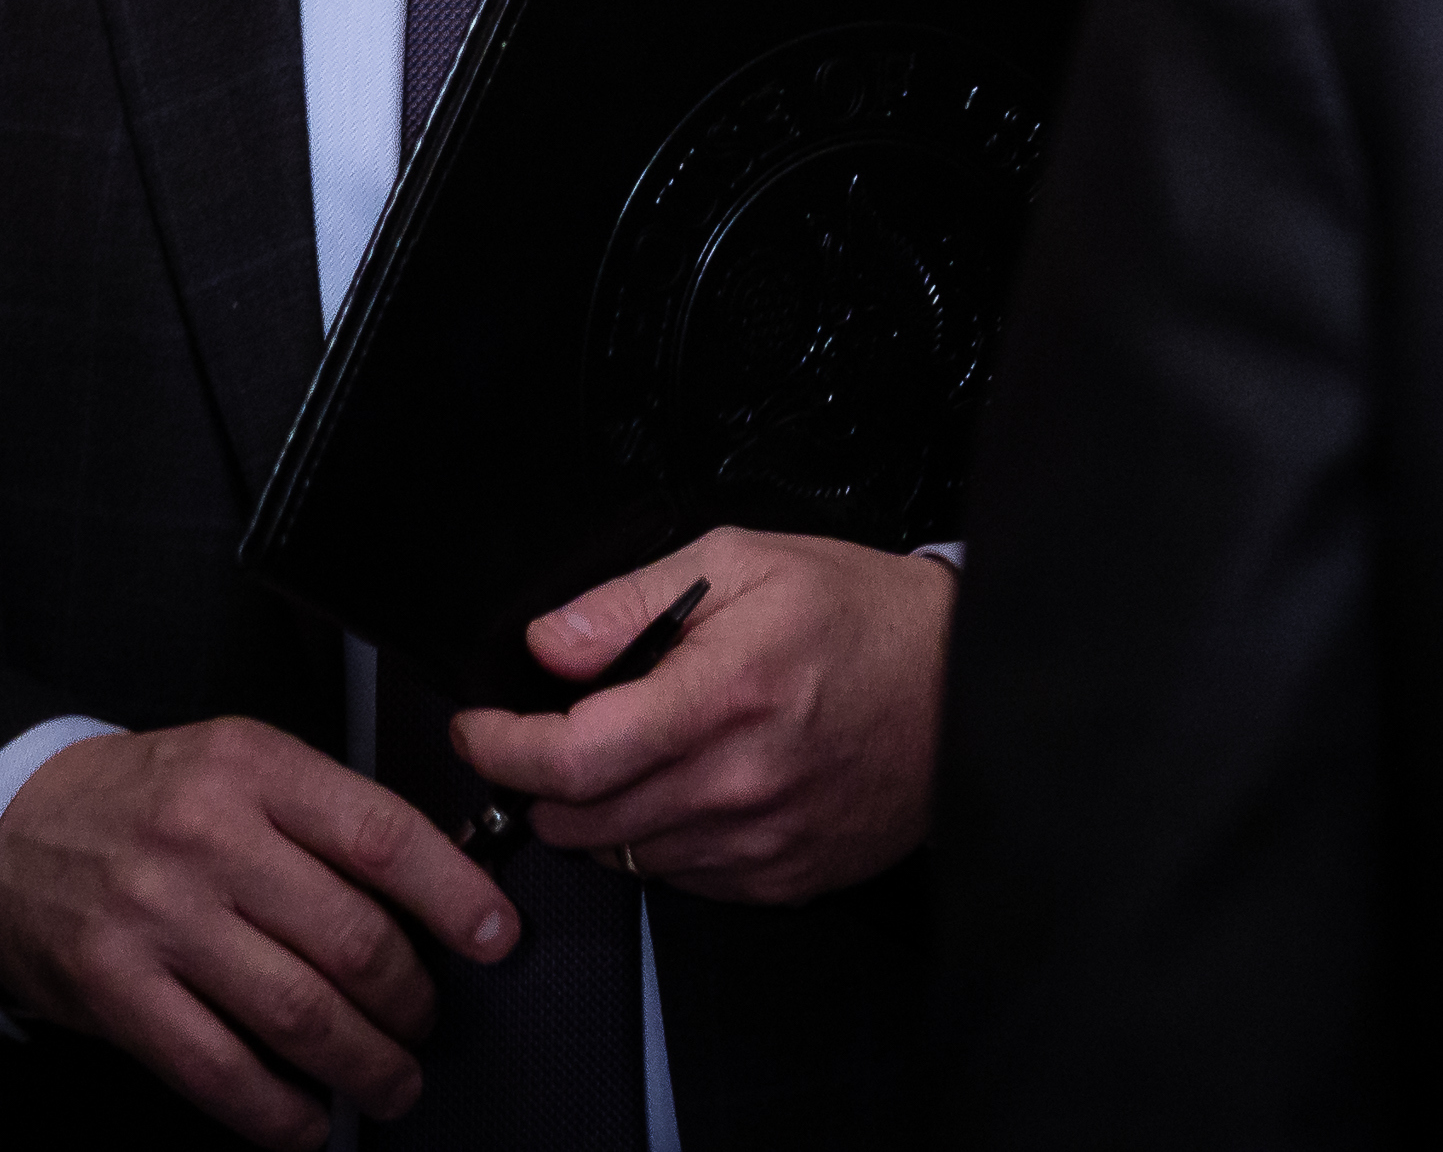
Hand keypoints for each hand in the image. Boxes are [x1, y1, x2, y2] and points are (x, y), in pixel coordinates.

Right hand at [0, 716, 517, 1150]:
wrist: (4, 827)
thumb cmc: (143, 801)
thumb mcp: (237, 765)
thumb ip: (325, 816)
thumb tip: (437, 890)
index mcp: (252, 767)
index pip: (381, 835)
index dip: (455, 896)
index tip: (496, 938)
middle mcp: (207, 837)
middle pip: (352, 938)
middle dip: (414, 1000)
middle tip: (428, 1020)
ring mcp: (158, 918)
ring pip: (299, 1013)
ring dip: (366, 1064)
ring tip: (392, 1079)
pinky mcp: (117, 990)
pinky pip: (221, 1070)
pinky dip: (281, 1111)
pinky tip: (310, 1120)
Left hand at [449, 529, 952, 902]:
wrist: (964, 686)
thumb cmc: (858, 615)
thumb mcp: (742, 561)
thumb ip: (629, 602)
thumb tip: (547, 644)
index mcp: (721, 696)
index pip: (570, 754)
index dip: (501, 748)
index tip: (479, 729)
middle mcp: (737, 785)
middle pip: (580, 819)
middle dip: (537, 780)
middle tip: (544, 735)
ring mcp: (760, 845)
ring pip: (622, 855)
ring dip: (596, 813)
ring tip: (618, 755)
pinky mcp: (780, 881)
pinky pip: (678, 880)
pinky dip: (656, 839)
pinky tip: (681, 787)